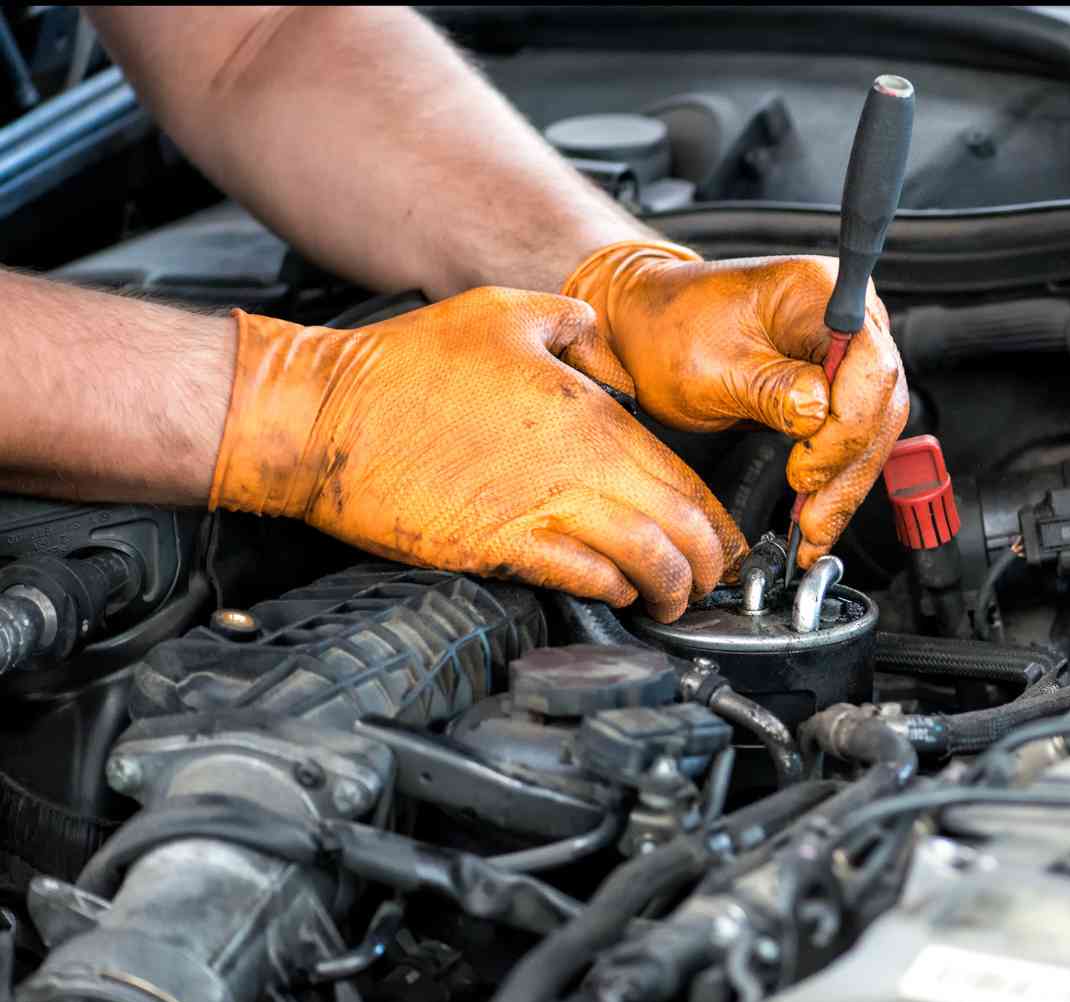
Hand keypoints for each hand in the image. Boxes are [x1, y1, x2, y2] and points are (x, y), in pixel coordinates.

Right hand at [210, 288, 746, 619]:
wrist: (324, 414)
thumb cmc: (407, 364)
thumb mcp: (509, 312)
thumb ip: (579, 328)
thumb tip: (612, 358)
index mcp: (589, 414)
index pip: (684, 479)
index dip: (715, 519)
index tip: (724, 540)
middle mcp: (577, 467)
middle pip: (679, 529)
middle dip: (707, 565)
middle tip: (710, 581)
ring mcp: (539, 511)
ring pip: (642, 563)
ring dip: (668, 589)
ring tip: (671, 601)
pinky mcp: (497, 547)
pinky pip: (580, 579)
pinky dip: (611, 590)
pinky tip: (615, 592)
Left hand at [563, 241, 908, 567]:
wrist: (647, 324)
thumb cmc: (670, 330)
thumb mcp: (710, 367)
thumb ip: (771, 390)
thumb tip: (819, 416)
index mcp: (818, 292)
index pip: (868, 367)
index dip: (845, 429)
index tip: (805, 472)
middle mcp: (846, 315)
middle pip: (879, 403)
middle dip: (848, 469)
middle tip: (815, 523)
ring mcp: (845, 349)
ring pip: (873, 427)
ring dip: (846, 482)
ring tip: (814, 530)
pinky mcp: (836, 381)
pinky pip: (852, 433)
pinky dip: (836, 475)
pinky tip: (817, 510)